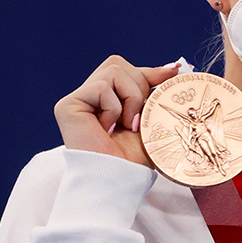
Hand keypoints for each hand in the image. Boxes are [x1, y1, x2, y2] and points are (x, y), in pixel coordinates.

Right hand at [54, 56, 182, 165]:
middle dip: (139, 87)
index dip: (149, 71)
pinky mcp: (68, 104)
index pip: (126, 71)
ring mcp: (77, 99)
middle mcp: (89, 96)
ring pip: (113, 71)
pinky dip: (115, 108)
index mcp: (107, 99)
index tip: (173, 73)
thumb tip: (172, 67)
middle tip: (140, 117)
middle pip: (118, 64)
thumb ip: (156, 92)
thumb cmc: (135, 156)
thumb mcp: (152, 119)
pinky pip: (102, 87)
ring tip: (127, 125)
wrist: (119, 177)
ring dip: (131, 99)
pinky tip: (108, 129)